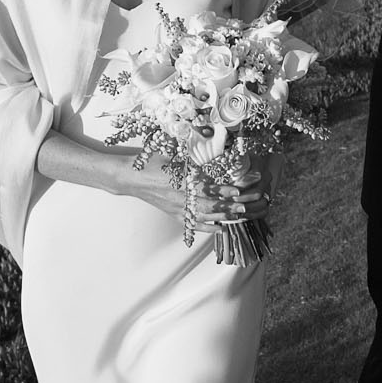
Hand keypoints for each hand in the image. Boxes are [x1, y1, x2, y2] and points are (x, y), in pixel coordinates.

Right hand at [112, 156, 266, 229]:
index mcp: (184, 180)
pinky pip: (194, 225)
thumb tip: (218, 154)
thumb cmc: (153, 162)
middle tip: (250, 204)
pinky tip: (221, 228)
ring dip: (225, 216)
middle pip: (213, 204)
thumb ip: (196, 160)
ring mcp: (179, 209)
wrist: (130, 177)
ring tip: (241, 215)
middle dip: (233, 205)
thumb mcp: (176, 156)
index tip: (246, 185)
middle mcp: (183, 197)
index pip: (213, 185)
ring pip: (206, 216)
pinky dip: (208, 228)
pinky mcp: (175, 215)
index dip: (232, 186)